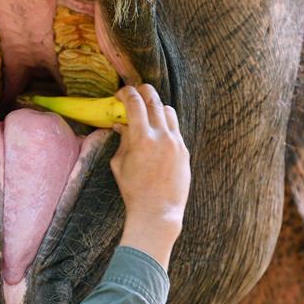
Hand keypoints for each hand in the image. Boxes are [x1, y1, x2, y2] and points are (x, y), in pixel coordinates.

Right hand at [111, 84, 189, 267]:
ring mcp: (176, 142)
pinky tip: (157, 133)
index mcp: (142, 138)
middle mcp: (162, 136)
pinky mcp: (184, 151)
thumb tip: (121, 124)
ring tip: (146, 115)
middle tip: (134, 94)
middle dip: (142, 92)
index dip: (125, 93)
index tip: (120, 94)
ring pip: (168, 110)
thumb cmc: (133, 190)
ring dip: (155, 107)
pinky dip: (165, 125)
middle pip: (154, 99)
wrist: (158, 211)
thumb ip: (122, 140)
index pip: (134, 102)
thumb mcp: (119, 163)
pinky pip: (175, 128)